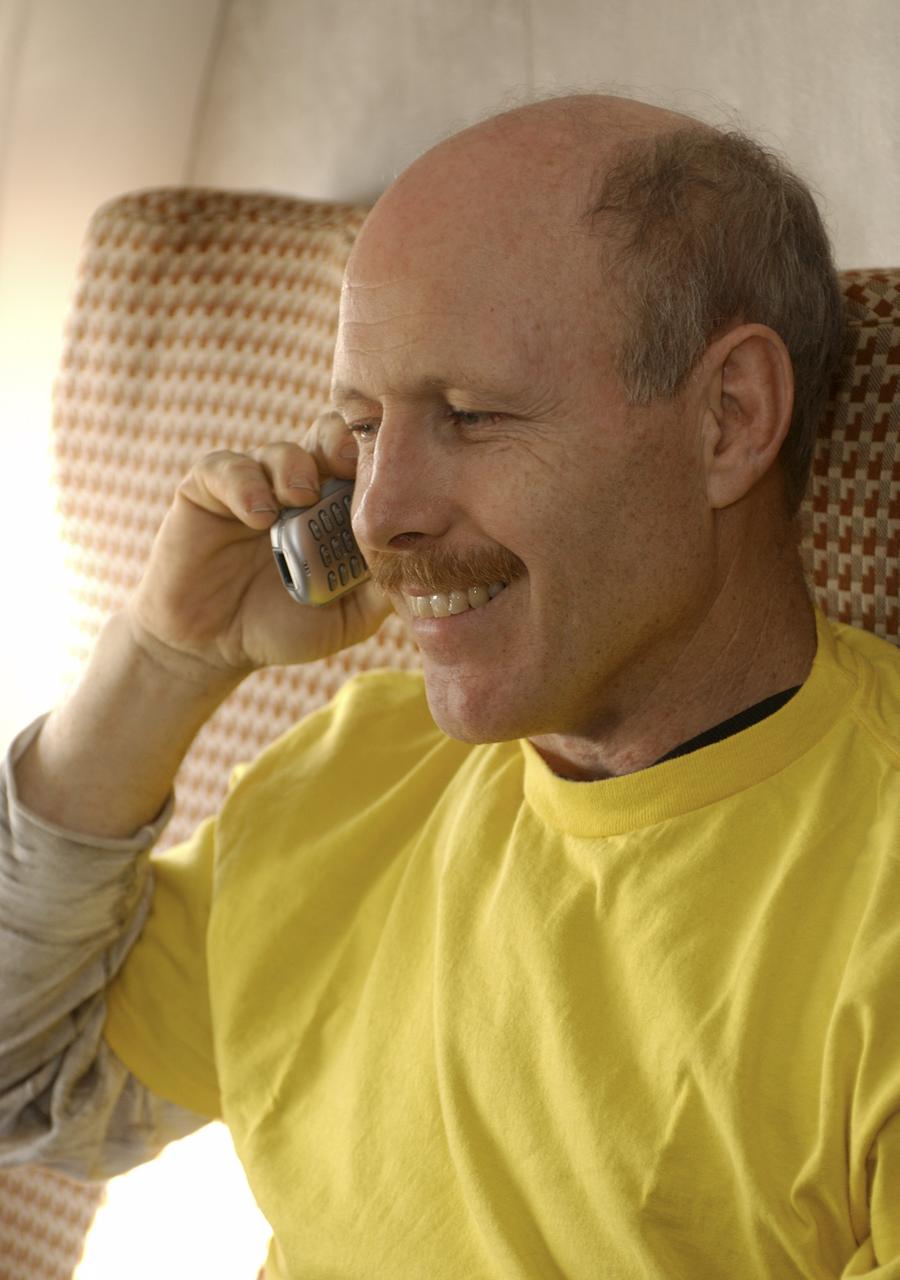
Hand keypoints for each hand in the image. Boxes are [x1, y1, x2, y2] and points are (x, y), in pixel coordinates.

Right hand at [126, 412, 390, 680]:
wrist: (213, 647)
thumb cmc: (283, 628)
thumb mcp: (348, 618)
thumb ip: (384, 592)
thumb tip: (433, 571)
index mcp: (337, 508)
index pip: (364, 463)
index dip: (379, 458)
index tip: (393, 472)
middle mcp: (299, 487)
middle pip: (327, 438)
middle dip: (341, 442)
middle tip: (348, 461)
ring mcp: (254, 485)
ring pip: (281, 451)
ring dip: (294, 467)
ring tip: (300, 496)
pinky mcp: (207, 490)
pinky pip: (226, 469)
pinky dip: (245, 485)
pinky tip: (259, 516)